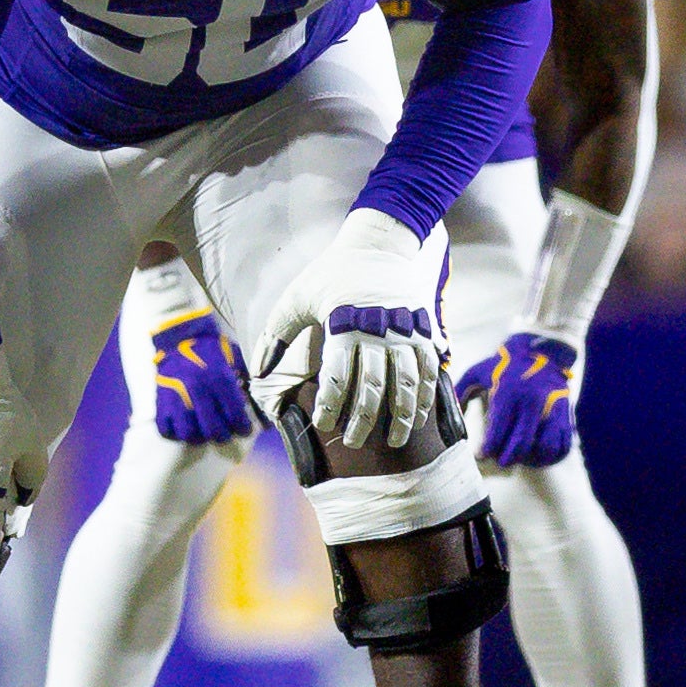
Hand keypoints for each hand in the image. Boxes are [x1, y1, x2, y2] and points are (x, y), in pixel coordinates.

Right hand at [151, 310, 253, 444]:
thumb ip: (246, 379)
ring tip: (203, 432)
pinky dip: (175, 433)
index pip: (235, 416)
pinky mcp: (161, 400)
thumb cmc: (211, 348)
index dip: (243, 428)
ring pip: (189, 434)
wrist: (179, 335)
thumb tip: (261, 401)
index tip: (244, 429)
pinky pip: (165, 429)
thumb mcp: (234, 358)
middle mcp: (198, 390)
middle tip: (225, 433)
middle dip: (223, 436)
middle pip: (213, 431)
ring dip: (199, 436)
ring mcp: (177, 397)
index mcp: (219, 379)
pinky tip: (184, 427)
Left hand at [252, 208, 444, 448]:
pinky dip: (425, 395)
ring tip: (394, 441)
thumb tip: (257, 372)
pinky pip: (428, 369)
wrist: (380, 243)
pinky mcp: (424, 328)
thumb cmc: (331, 273)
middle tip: (352, 442)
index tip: (324, 424)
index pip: (337, 376)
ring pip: (406, 382)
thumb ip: (275, 336)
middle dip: (363, 419)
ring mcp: (405, 331)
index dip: (331, 405)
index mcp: (344, 324)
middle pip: (372, 386)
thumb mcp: (295, 297)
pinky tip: (418, 416)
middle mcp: (377, 331)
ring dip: (402, 415)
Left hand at [459, 333, 577, 467]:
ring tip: (521, 458)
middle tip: (500, 459)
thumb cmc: (504, 366)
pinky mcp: (566, 414)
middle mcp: (532, 402)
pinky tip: (538, 454)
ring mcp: (553, 409)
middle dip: (507, 458)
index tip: (482, 454)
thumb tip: (448, 418)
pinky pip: (563, 445)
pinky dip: (551, 456)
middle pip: (520, 445)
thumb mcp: (477, 372)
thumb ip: (459, 393)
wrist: (542, 351)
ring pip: (545, 448)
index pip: (497, 433)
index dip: (487, 450)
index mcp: (508, 393)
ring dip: (531, 459)